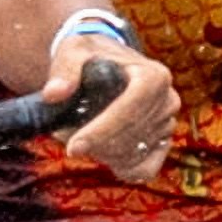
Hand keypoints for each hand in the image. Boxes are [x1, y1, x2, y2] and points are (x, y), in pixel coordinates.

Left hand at [45, 34, 182, 182]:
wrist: (110, 63)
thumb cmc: (92, 56)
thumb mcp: (74, 52)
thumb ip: (64, 70)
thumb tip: (53, 94)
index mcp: (154, 76)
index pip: (132, 108)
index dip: (102, 131)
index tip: (73, 147)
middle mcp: (168, 100)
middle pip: (131, 137)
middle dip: (95, 145)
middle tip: (62, 136)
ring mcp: (168, 123)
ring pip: (134, 155)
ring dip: (101, 154)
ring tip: (77, 137)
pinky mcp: (164, 142)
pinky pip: (146, 169)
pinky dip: (122, 168)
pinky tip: (102, 155)